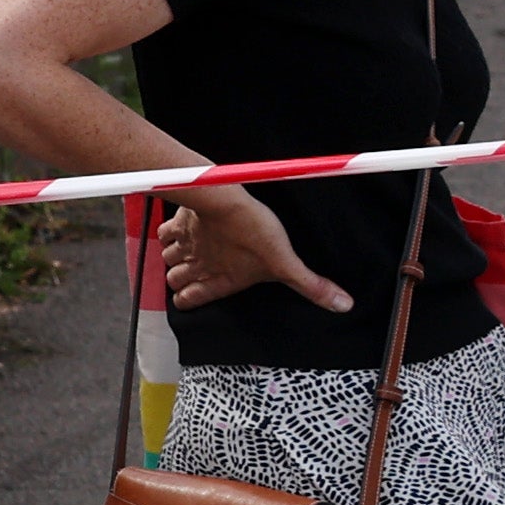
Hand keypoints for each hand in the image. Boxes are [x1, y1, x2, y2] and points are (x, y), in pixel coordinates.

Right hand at [153, 181, 347, 318]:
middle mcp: (197, 265)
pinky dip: (169, 234)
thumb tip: (342, 305)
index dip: (188, 301)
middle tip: (191, 274)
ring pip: (167, 258)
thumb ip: (312, 286)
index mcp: (218, 281)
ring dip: (174, 257)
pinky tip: (180, 231)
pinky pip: (163, 233)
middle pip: (174, 280)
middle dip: (180, 279)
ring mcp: (185, 244)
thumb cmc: (253, 231)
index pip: (188, 301)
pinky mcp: (180, 222)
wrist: (224, 199)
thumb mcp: (286, 263)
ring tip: (187, 254)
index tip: (190, 297)